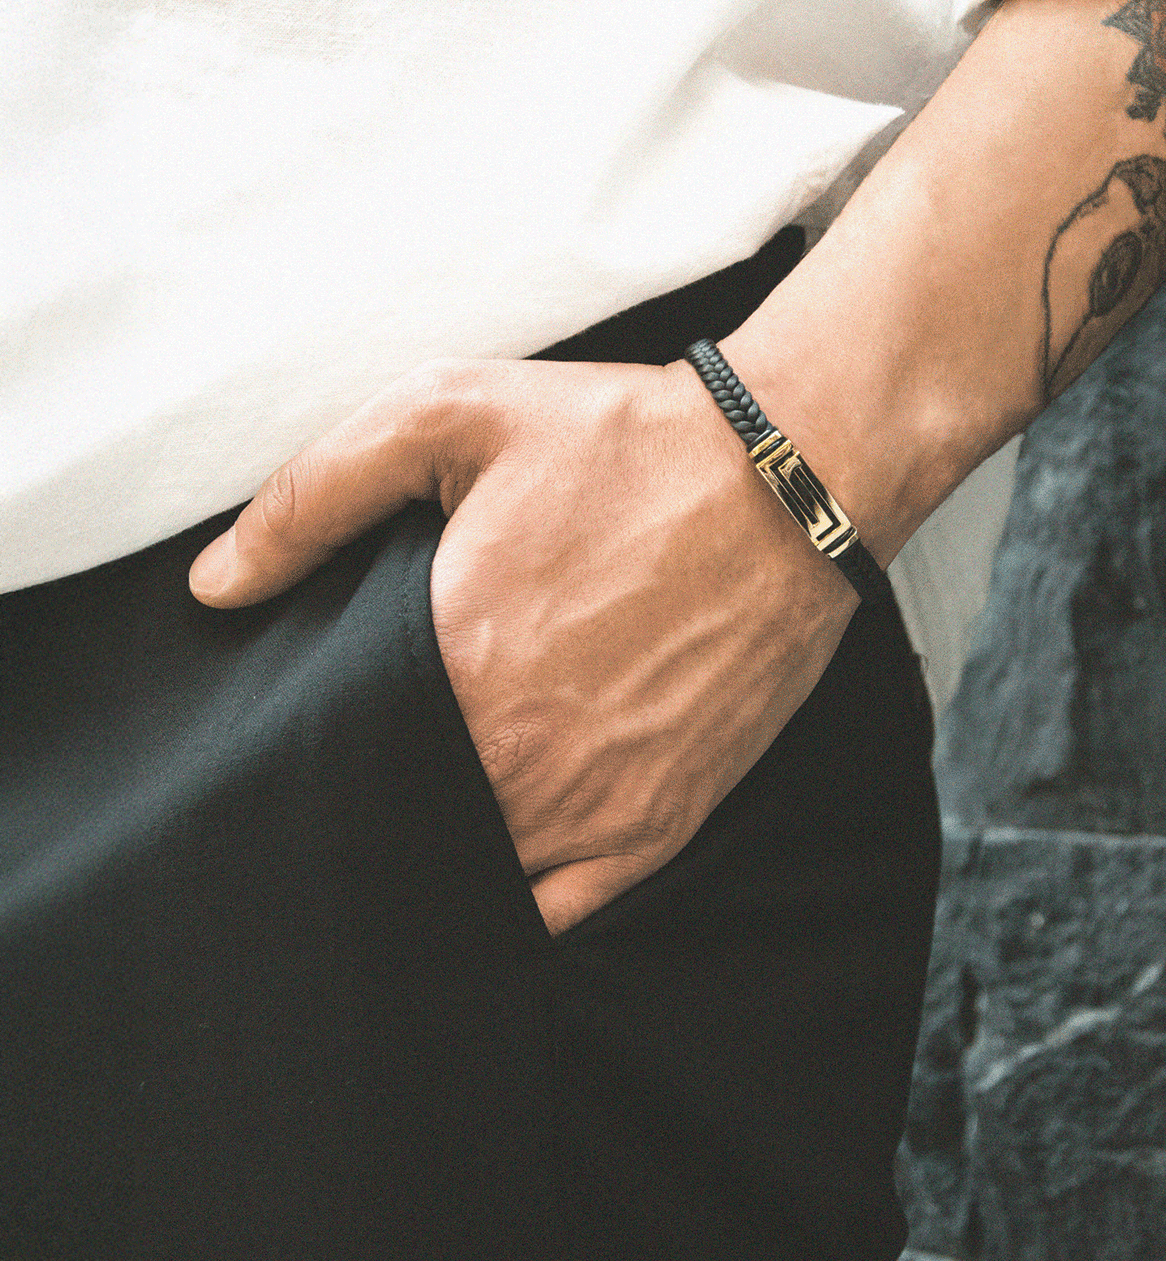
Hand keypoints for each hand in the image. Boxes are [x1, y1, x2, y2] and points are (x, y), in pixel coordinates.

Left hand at [189, 357, 855, 932]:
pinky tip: (499, 856)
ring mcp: (596, 805)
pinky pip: (562, 912)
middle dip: (375, 803)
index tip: (315, 736)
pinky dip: (519, 900)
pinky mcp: (662, 824)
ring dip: (442, 852)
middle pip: (402, 825)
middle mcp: (521, 758)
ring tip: (434, 806)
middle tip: (370, 767)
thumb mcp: (450, 413)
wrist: (788, 478)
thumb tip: (217, 586)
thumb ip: (314, 495)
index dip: (315, 754)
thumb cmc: (625, 442)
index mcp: (453, 666)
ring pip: (475, 877)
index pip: (336, 761)